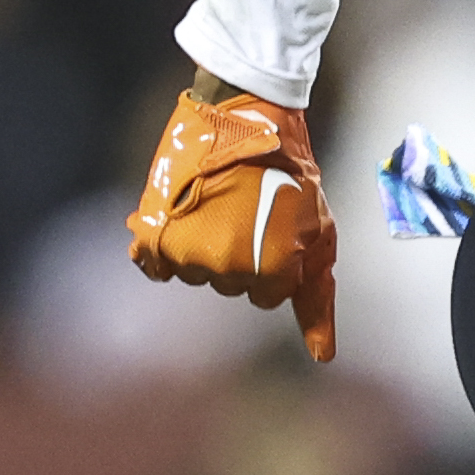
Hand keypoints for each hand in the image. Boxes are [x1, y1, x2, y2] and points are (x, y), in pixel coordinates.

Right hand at [125, 75, 335, 359]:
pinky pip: (152, 265)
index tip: (274, 226)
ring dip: (203, 245)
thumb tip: (323, 357)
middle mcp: (227, 271)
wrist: (246, 117)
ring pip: (194, 272)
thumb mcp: (319, 234)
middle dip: (240, 254)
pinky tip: (179, 220)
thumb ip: (317, 298)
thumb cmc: (292, 175)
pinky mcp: (155, 232)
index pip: (265, 297)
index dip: (272, 261)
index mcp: (271, 275)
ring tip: (219, 204)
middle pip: (229, 285)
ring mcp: (188, 253)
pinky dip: (162, 248)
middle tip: (246, 209)